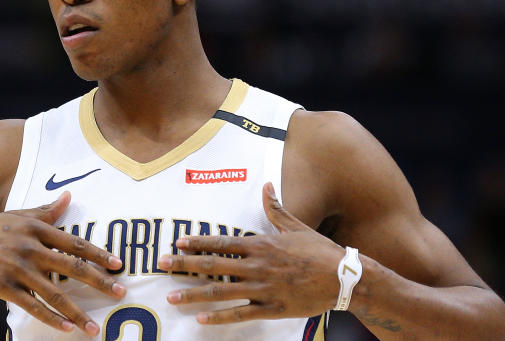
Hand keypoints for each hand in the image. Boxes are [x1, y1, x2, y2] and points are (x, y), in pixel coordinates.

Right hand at [0, 192, 124, 335]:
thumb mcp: (17, 215)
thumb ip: (45, 211)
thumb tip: (68, 196)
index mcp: (35, 227)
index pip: (74, 242)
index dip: (98, 254)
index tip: (118, 265)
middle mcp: (29, 247)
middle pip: (72, 267)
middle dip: (100, 282)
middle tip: (121, 293)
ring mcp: (16, 268)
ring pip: (55, 294)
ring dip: (77, 313)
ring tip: (95, 328)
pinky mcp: (2, 286)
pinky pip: (32, 306)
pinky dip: (50, 319)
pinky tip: (66, 329)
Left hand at [157, 182, 343, 324]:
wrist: (343, 278)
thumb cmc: (318, 250)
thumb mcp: (295, 226)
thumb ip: (275, 208)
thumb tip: (267, 185)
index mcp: (261, 245)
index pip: (222, 242)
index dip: (198, 242)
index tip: (177, 242)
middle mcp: (257, 266)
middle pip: (213, 266)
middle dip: (184, 265)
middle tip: (161, 265)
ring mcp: (263, 288)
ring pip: (221, 292)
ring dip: (193, 294)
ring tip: (172, 297)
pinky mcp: (271, 308)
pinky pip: (241, 314)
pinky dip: (219, 318)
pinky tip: (201, 320)